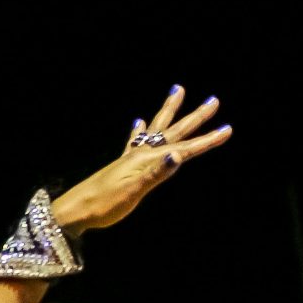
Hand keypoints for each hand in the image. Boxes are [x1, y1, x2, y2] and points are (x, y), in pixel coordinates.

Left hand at [50, 86, 232, 232]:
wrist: (74, 211)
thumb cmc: (103, 205)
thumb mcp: (133, 192)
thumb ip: (156, 174)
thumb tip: (178, 154)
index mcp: (147, 160)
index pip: (184, 148)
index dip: (207, 140)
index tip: (228, 129)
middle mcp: (140, 153)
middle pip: (173, 131)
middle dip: (195, 117)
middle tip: (213, 100)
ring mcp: (130, 157)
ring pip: (156, 129)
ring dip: (169, 111)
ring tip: (177, 91)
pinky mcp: (120, 165)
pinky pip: (134, 141)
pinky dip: (139, 130)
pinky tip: (138, 121)